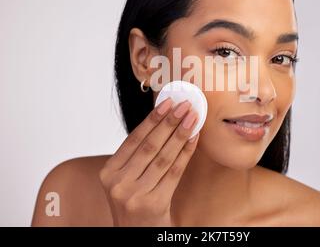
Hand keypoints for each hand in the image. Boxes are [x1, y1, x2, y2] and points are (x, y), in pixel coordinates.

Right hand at [99, 98, 198, 225]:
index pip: (133, 139)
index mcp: (108, 172)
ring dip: (180, 134)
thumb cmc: (134, 203)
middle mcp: (118, 183)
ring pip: (163, 157)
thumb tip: (162, 121)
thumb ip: (137, 155)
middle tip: (184, 106)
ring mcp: (135, 195)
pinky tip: (193, 139)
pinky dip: (185, 153)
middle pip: (149, 145)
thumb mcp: (125, 179)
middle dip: (169, 122)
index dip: (152, 119)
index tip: (167, 103)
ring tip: (193, 118)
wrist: (136, 235)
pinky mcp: (154, 204)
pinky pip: (174, 172)